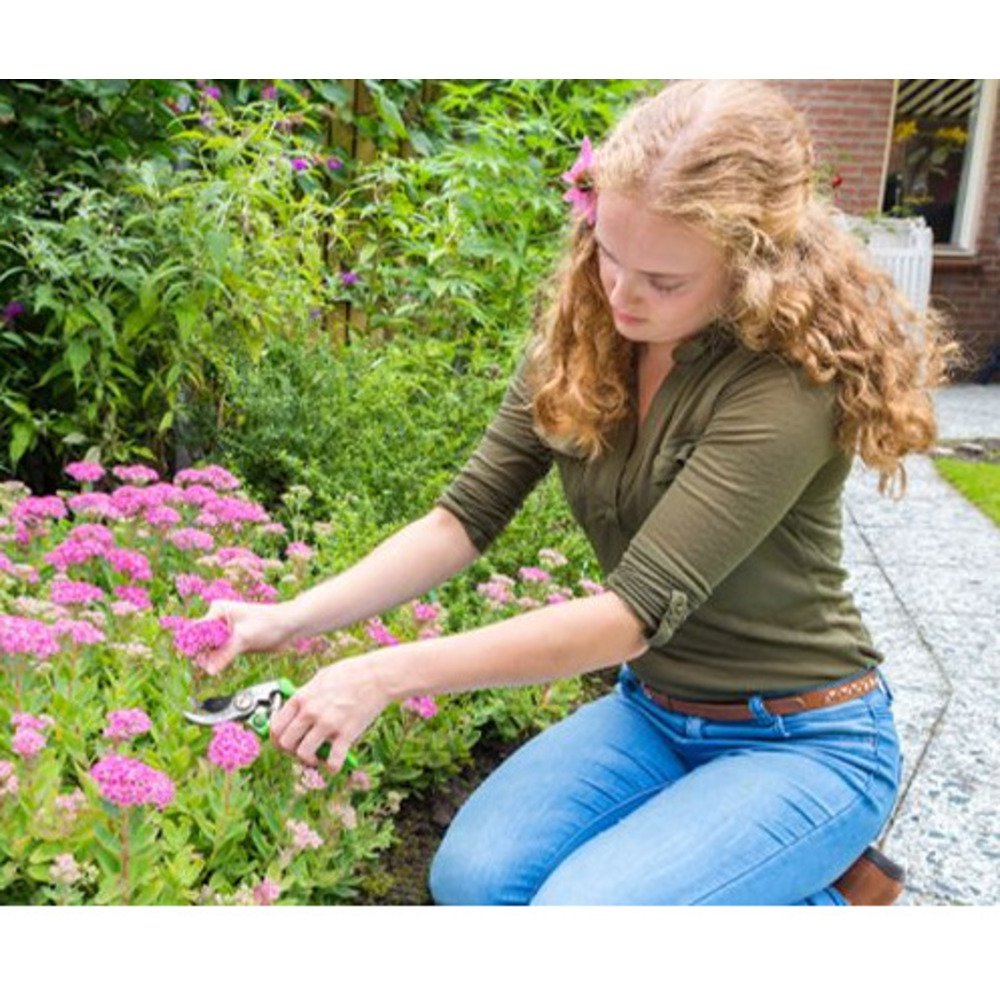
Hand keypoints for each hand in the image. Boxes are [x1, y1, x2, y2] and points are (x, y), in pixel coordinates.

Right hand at [198, 599, 297, 675]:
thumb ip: (225, 654)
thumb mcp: (244, 638)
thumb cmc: (269, 623)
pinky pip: (221, 654)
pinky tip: (216, 668)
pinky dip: (219, 661)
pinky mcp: (234, 643)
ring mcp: (226, 632)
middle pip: (202, 641)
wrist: (290, 626)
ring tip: (210, 668)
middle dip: (203, 654)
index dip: (194, 645)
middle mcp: (219, 620)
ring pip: (211, 650)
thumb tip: (209, 671)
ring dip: (211, 659)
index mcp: (217, 610)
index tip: (193, 659)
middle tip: (204, 666)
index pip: (198, 629)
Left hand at [270, 654, 389, 772]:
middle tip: (301, 750)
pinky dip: (332, 767)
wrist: (377, 676)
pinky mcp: (346, 734)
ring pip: (303, 754)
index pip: (276, 726)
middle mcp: (310, 711)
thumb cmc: (351, 673)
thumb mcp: (320, 678)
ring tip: (317, 757)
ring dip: (308, 760)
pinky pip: (332, 761)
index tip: (284, 742)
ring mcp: (328, 724)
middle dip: (290, 751)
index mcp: (301, 697)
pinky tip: (334, 763)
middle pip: (285, 743)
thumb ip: (306, 694)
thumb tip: (296, 708)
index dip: (276, 739)